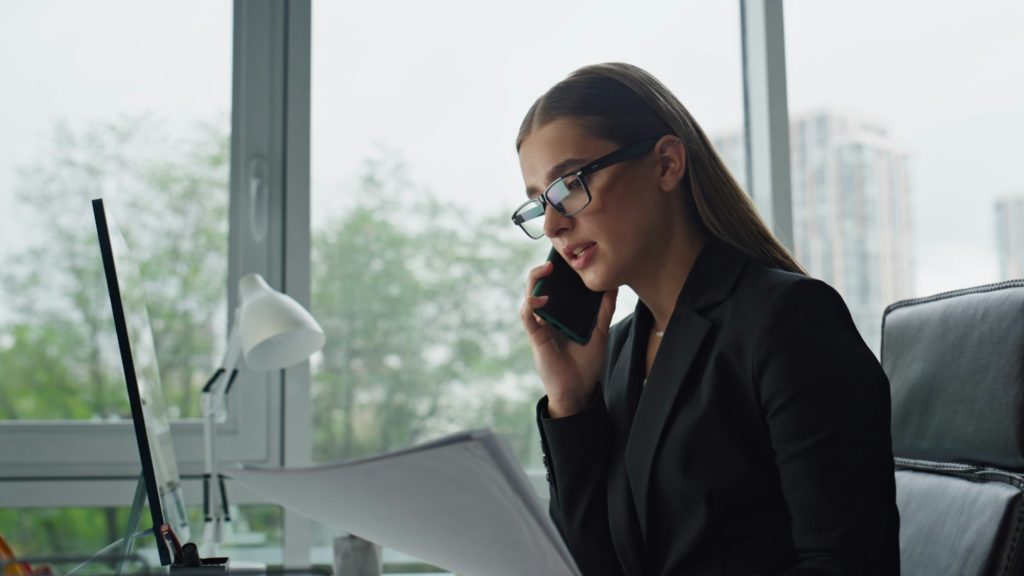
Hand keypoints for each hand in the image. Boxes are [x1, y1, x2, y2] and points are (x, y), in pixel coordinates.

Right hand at [520, 261, 617, 417]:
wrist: (579, 389)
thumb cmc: (586, 363)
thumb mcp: (600, 331)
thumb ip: (604, 310)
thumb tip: (613, 285)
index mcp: (562, 313)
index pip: (554, 287)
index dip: (555, 271)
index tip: (565, 257)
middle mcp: (549, 317)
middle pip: (538, 287)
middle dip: (542, 270)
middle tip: (555, 259)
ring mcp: (541, 325)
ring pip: (529, 297)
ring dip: (534, 281)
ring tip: (545, 270)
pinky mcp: (536, 336)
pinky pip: (527, 317)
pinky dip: (531, 305)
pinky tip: (541, 299)